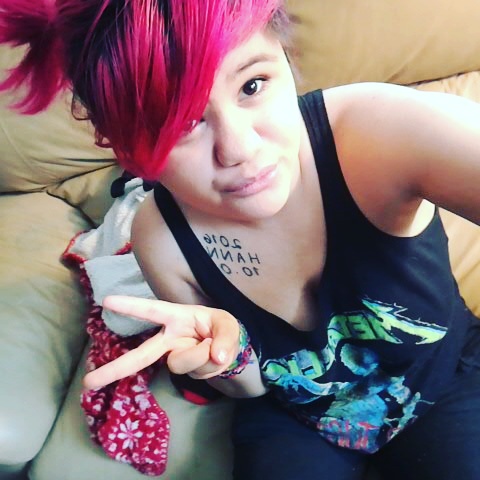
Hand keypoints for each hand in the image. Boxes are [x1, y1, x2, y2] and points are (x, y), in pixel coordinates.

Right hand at [83, 295, 240, 389]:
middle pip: (140, 355)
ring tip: (216, 348)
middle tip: (88, 383)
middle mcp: (169, 338)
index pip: (153, 310)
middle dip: (115, 369)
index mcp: (177, 316)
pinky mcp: (183, 371)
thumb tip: (216, 356)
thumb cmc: (221, 327)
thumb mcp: (229, 325)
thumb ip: (226, 337)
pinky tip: (213, 360)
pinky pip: (197, 374)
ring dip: (203, 358)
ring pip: (181, 364)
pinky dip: (211, 368)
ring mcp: (174, 356)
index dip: (131, 306)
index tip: (106, 300)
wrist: (227, 348)